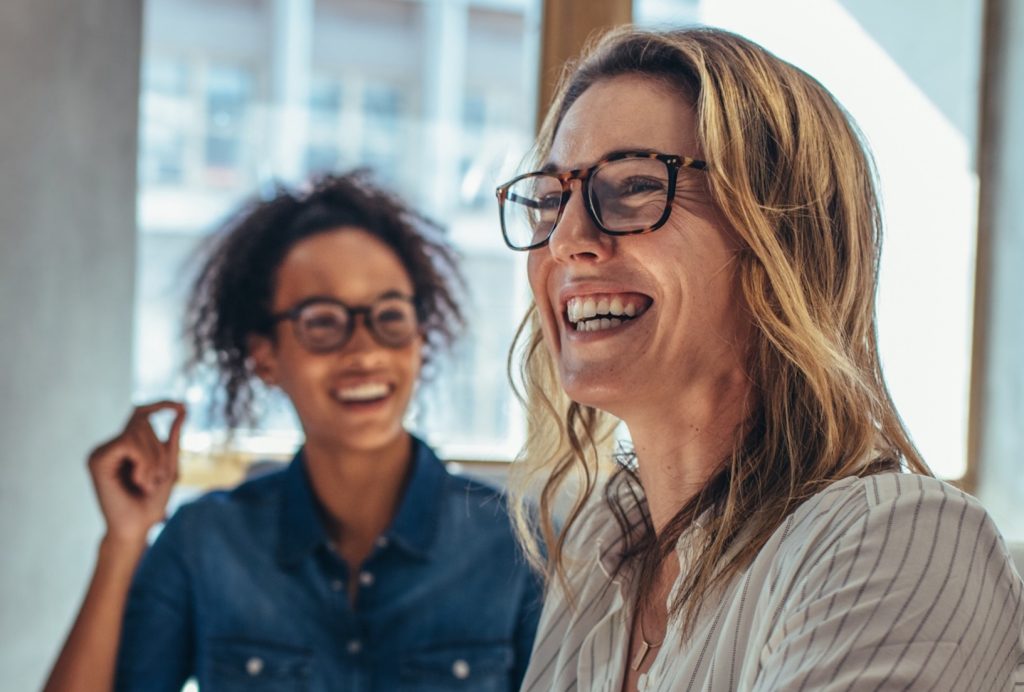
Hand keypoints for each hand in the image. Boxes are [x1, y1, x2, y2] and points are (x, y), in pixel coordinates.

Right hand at [87, 401, 185, 545]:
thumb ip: (173, 440)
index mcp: (125, 447)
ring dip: (153, 458)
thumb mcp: (168, 467)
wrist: (135, 529)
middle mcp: (111, 447)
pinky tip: (138, 480)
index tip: (183, 405)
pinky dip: (143, 461)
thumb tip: (183, 410)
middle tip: (156, 479)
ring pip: (138, 430)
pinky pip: (129, 442)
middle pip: (143, 422)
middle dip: (159, 449)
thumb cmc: (151, 503)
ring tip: (147, 482)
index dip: (160, 404)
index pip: (140, 414)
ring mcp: (102, 452)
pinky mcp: (98, 459)